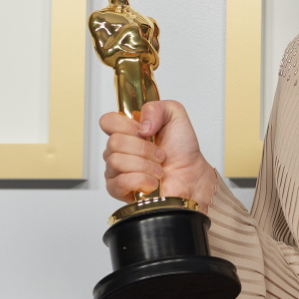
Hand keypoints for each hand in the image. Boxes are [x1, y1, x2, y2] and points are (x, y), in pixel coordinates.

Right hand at [100, 100, 216, 211]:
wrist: (191, 175)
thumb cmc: (181, 149)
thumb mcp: (174, 115)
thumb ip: (155, 108)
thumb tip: (141, 126)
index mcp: (126, 130)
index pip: (107, 121)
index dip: (126, 125)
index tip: (146, 132)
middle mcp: (117, 150)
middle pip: (114, 142)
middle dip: (144, 148)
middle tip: (159, 154)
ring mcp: (115, 170)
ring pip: (116, 161)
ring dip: (145, 165)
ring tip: (158, 169)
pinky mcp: (118, 190)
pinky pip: (120, 182)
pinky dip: (141, 180)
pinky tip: (152, 182)